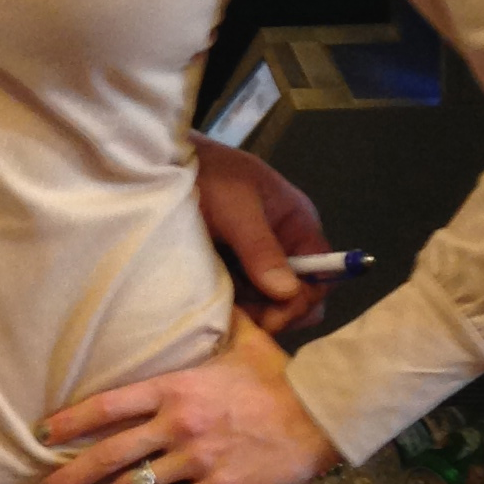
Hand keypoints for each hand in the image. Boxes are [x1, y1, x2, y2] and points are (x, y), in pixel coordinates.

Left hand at [39, 312, 337, 483]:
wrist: (320, 418)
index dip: (72, 420)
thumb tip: (213, 290)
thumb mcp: (247, 340)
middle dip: (72, 476)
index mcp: (176, 388)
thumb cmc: (281, 378)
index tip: (43, 432)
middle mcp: (177, 425)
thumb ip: (221, 321)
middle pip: (110, 453)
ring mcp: (195, 461)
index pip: (110, 404)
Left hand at [189, 133, 331, 341]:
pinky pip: (243, 300)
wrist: (162, 164)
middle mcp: (284, 245)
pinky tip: (213, 308)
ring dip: (251, 314)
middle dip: (277, 314)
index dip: (302, 301)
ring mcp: (256, 260)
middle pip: (299, 296)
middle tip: (242, 319)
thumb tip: (288, 291)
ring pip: (269, 304)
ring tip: (223, 313)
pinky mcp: (230, 269)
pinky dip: (233, 309)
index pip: (322, 275)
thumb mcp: (234, 207)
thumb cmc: (206, 174)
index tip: (270, 317)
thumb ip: (260, 248)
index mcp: (298, 224)